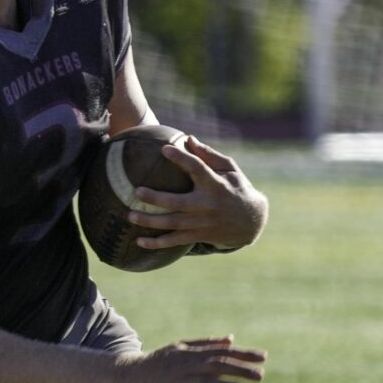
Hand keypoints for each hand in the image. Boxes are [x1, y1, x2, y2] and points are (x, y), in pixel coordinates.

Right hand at [111, 337, 265, 382]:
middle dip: (239, 369)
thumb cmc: (156, 364)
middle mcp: (184, 366)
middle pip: (216, 365)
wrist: (124, 377)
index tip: (262, 357)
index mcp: (189, 353)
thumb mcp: (180, 348)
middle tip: (260, 374)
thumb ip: (206, 344)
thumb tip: (231, 339)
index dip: (241, 354)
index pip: (220, 352)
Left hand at [124, 137, 267, 252]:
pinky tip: (139, 241)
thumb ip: (209, 155)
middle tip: (136, 191)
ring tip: (130, 215)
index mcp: (215, 184)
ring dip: (150, 221)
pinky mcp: (198, 235)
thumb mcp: (230, 170)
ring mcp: (202, 223)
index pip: (197, 168)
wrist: (252, 221)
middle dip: (156, 198)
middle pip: (177, 203)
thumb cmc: (237, 188)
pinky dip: (156, 243)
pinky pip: (174, 241)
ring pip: (172, 224)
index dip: (181, 158)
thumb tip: (188, 139)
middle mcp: (207, 205)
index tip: (164, 149)